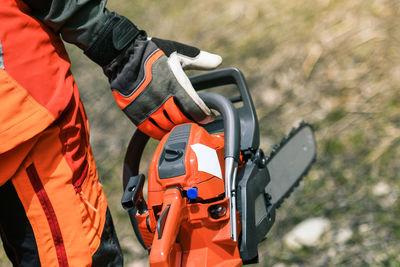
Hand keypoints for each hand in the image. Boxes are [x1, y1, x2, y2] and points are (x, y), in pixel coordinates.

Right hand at [104, 36, 221, 138]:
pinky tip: (166, 132)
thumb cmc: (152, 52)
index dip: (205, 116)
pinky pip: (150, 129)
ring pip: (167, 127)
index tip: (210, 117)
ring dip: (177, 129)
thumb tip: (219, 60)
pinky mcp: (135, 112)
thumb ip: (199, 59)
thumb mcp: (177, 51)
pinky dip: (160, 133)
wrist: (121, 55)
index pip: (194, 107)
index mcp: (174, 83)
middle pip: (182, 120)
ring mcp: (147, 106)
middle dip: (192, 123)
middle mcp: (162, 97)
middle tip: (197, 124)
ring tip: (183, 128)